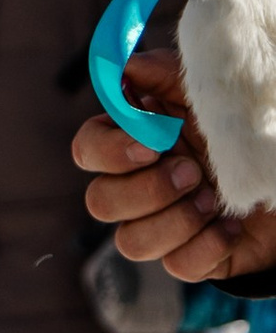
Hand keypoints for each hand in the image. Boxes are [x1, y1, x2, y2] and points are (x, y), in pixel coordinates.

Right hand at [73, 52, 275, 288]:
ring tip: (215, 200)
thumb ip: (162, 73)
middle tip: (193, 172)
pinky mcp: (191, 258)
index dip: (110, 151)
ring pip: (130, 242)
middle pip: (100, 202)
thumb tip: (123, 65)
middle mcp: (140, 186)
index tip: (153, 143)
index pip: (88, 150)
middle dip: (147, 190)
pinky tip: (233, 226)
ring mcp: (163, 226)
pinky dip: (207, 246)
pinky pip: (176, 266)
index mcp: (136, 143)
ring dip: (175, 222)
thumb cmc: (243, 126)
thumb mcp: (207, 91)